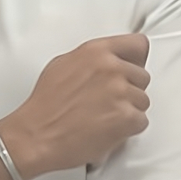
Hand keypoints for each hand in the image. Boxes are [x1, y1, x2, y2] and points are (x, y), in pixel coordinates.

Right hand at [0, 33, 150, 179]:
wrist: (37, 135)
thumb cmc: (45, 105)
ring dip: (129, 110)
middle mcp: (111, 68)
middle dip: (130, 90)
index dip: (136, 60)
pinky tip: (108, 128)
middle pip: (142, 77)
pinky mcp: (126, 117)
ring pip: (143, 101)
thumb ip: (91, 59)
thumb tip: (105, 62)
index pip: (137, 44)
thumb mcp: (62, 65)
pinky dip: (128, 129)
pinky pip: (141, 121)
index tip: (134, 66)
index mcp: (96, 51)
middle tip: (109, 101)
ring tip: (105, 116)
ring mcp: (120, 92)